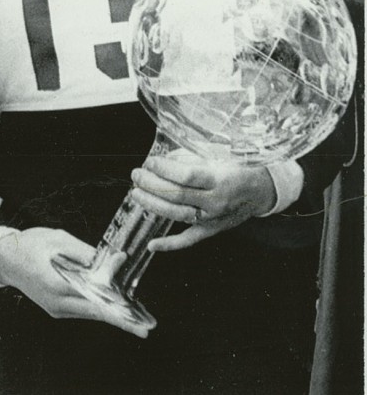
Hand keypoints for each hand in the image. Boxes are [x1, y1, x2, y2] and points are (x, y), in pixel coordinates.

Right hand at [0, 227, 150, 337]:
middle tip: (146, 326)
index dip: (117, 305)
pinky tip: (114, 306)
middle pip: (96, 313)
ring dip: (113, 315)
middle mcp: (57, 302)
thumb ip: (85, 252)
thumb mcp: (58, 240)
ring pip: (90, 313)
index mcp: (57, 284)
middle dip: (122, 321)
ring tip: (137, 317)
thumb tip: (112, 260)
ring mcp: (56, 308)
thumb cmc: (29, 244)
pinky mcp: (56, 308)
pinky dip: (99, 308)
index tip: (137, 314)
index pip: (94, 298)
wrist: (4, 258)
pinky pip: (82, 310)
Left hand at [130, 153, 275, 251]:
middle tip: (137, 175)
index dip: (164, 169)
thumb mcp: (220, 154)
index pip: (186, 176)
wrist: (263, 189)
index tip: (149, 162)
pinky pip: (189, 239)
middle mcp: (216, 202)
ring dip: (153, 205)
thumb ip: (192, 156)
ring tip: (136, 193)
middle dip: (151, 184)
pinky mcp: (212, 230)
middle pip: (177, 196)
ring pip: (177, 215)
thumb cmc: (239, 166)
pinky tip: (152, 245)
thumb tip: (164, 159)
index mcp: (220, 180)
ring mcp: (213, 219)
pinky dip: (170, 244)